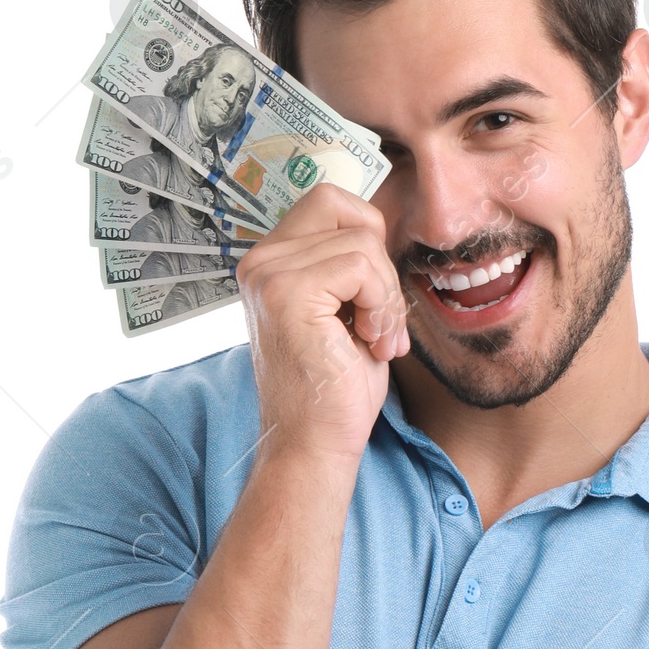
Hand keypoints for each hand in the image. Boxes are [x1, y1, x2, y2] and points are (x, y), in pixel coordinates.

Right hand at [234, 185, 409, 462]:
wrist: (314, 445)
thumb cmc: (334, 389)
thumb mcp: (346, 311)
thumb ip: (351, 264)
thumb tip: (380, 226)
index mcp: (271, 262)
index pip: (333, 203)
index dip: (369, 241)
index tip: (372, 299)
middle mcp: (261, 262)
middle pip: (350, 215)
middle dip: (382, 267)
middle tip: (380, 322)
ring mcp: (269, 275)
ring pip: (363, 244)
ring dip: (386, 297)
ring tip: (374, 341)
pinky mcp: (288, 295)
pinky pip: (361, 267)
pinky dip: (381, 306)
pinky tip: (369, 343)